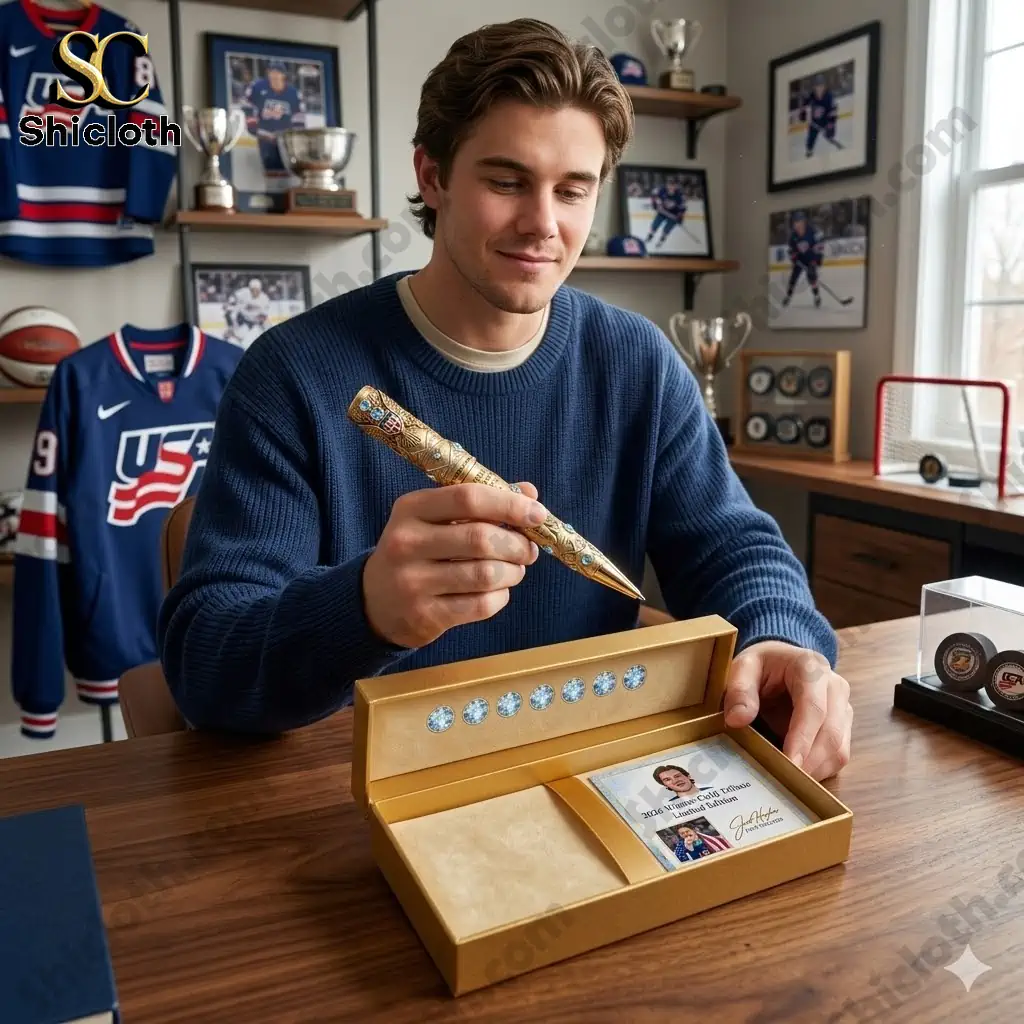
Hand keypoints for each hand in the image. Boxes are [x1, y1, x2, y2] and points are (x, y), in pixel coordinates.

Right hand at [362, 481, 544, 648]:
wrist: (375, 600)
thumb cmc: (418, 550)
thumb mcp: (437, 517)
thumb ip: (482, 503)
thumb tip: (530, 492)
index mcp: (411, 508)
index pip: (468, 498)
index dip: (510, 504)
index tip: (538, 514)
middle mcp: (407, 543)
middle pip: (481, 538)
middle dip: (517, 544)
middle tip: (528, 549)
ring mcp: (413, 582)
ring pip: (485, 574)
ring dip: (513, 572)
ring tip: (514, 570)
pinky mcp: (425, 615)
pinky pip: (481, 605)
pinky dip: (501, 597)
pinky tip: (497, 591)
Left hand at [721, 640, 851, 780]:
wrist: (780, 661)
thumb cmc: (762, 665)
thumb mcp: (743, 667)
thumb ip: (739, 690)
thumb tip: (737, 719)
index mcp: (811, 667)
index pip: (813, 708)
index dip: (803, 738)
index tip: (789, 763)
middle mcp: (835, 687)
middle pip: (831, 733)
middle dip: (809, 762)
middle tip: (784, 782)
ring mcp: (843, 708)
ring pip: (839, 749)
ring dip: (815, 770)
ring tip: (787, 781)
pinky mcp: (843, 726)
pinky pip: (838, 755)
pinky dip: (819, 770)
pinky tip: (797, 774)